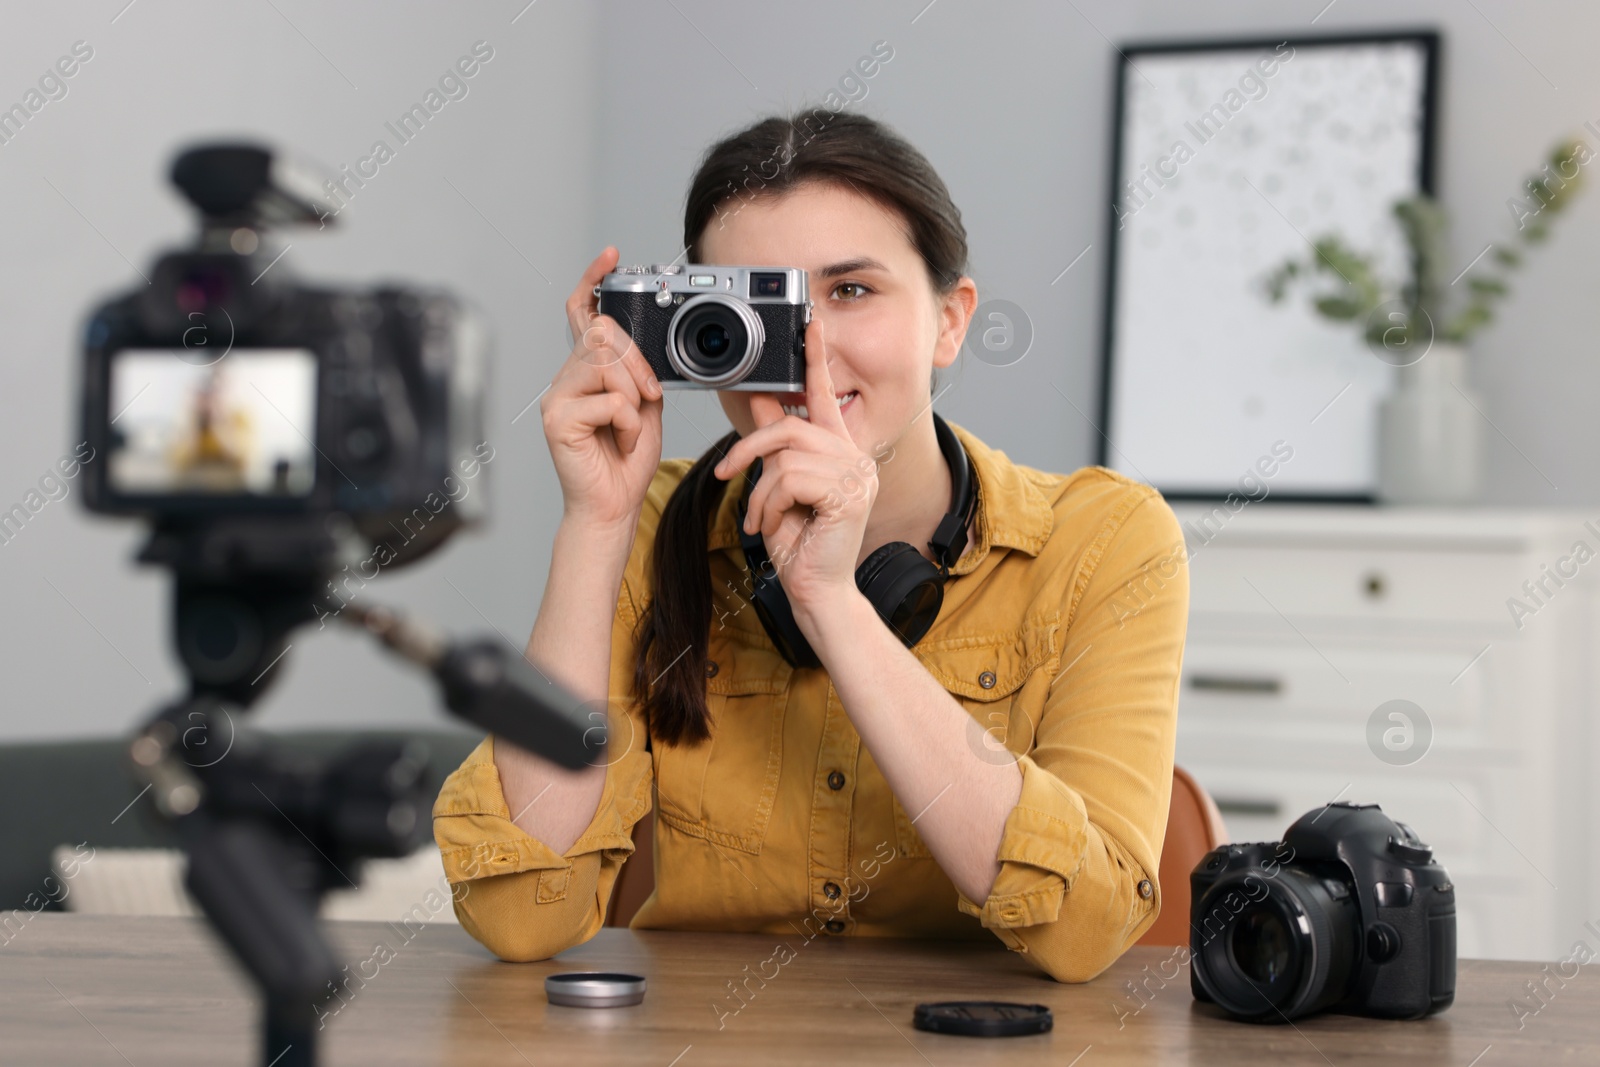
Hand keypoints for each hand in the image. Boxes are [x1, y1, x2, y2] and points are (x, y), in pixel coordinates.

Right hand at [541, 246, 663, 528]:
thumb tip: (640, 344)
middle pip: (601, 334)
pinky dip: (628, 423)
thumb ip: (638, 371)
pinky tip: (619, 442)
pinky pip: (608, 400)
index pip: (581, 314)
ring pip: (605, 365)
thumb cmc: (626, 460)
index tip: (611, 256)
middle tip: (650, 398)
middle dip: (636, 363)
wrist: (613, 506)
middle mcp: (566, 378)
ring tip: (630, 428)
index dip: (593, 282)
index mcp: (586, 371)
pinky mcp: (556, 419)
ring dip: (634, 397)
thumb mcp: (644, 405)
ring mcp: (557, 397)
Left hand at [712, 320, 877, 623]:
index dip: (816, 359)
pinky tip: (774, 524)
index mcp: (839, 450)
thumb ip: (774, 445)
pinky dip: (771, 503)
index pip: (826, 395)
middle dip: (748, 448)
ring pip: (786, 454)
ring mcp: (856, 475)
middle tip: (727, 474)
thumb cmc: (800, 544)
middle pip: (790, 425)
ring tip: (761, 516)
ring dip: (760, 489)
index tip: (809, 325)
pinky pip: (791, 478)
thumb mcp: (778, 487)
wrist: (816, 591)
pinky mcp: (848, 494)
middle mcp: (854, 456)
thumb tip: (759, 400)